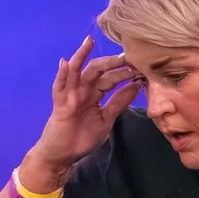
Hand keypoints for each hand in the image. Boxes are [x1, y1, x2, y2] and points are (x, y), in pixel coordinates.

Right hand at [25, 37, 139, 188]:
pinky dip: (61, 75)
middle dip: (110, 63)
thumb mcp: (106, 120)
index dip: (123, 73)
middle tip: (126, 55)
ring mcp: (70, 96)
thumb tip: (136, 86)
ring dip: (82, 56)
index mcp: (94, 94)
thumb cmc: (82, 138)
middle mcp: (82, 91)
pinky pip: (59, 87)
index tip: (139, 68)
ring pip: (76, 72)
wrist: (63, 155)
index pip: (110, 79)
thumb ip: (119, 103)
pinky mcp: (60, 104)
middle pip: (96, 71)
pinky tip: (65, 62)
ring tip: (89, 42)